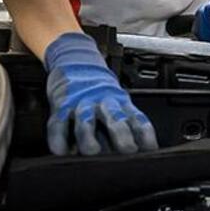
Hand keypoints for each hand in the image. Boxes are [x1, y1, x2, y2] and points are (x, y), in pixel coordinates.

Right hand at [44, 31, 157, 155]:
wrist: (75, 59)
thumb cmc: (98, 89)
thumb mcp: (117, 101)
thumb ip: (126, 124)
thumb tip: (140, 150)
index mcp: (120, 102)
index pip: (138, 119)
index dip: (145, 134)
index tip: (150, 149)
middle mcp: (103, 102)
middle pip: (115, 119)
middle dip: (122, 135)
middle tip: (127, 150)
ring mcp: (81, 104)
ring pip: (86, 122)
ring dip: (89, 137)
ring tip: (92, 151)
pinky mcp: (61, 106)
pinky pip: (58, 124)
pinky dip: (58, 138)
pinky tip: (61, 150)